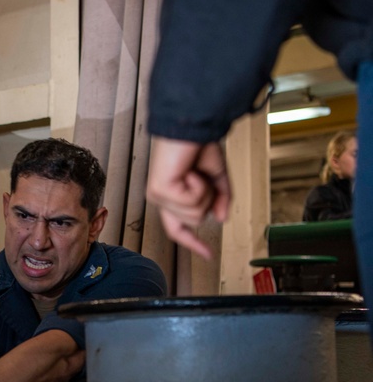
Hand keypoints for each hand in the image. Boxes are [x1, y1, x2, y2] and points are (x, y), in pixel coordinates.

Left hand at [146, 137, 230, 259]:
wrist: (191, 126)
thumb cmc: (198, 146)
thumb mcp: (217, 176)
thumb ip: (220, 199)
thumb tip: (221, 219)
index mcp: (172, 197)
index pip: (179, 229)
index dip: (194, 243)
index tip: (208, 255)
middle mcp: (162, 199)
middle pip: (194, 222)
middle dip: (209, 199)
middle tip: (203, 175)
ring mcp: (159, 197)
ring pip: (195, 215)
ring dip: (205, 191)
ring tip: (195, 171)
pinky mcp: (159, 191)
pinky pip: (192, 202)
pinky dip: (199, 184)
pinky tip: (189, 170)